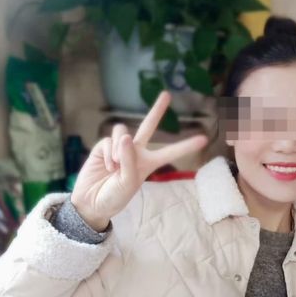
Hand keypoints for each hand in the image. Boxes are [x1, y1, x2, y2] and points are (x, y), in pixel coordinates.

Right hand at [70, 91, 207, 230]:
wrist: (92, 202)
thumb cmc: (114, 196)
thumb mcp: (128, 182)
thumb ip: (129, 159)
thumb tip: (125, 136)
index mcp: (148, 163)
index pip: (170, 152)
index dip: (186, 146)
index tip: (204, 138)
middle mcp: (136, 152)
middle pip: (148, 125)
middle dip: (157, 110)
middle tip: (167, 94)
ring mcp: (119, 147)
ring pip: (123, 132)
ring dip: (119, 148)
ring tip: (115, 166)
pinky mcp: (104, 146)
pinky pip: (109, 140)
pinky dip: (108, 153)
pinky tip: (107, 167)